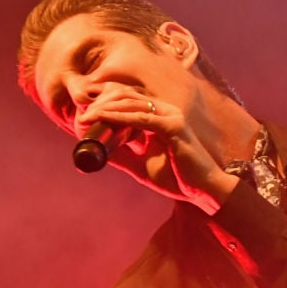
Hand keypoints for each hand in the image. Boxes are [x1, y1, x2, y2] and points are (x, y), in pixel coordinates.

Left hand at [77, 83, 237, 212]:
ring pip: (130, 103)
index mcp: (161, 116)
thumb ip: (122, 155)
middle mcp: (166, 111)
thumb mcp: (142, 166)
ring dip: (104, 110)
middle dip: (100, 103)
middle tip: (82, 118)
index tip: (84, 117)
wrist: (204, 192)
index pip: (127, 99)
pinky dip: (119, 118)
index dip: (103, 103)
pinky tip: (102, 120)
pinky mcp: (174, 127)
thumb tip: (95, 150)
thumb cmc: (179, 178)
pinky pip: (140, 118)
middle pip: (126, 95)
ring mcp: (171, 116)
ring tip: (86, 119)